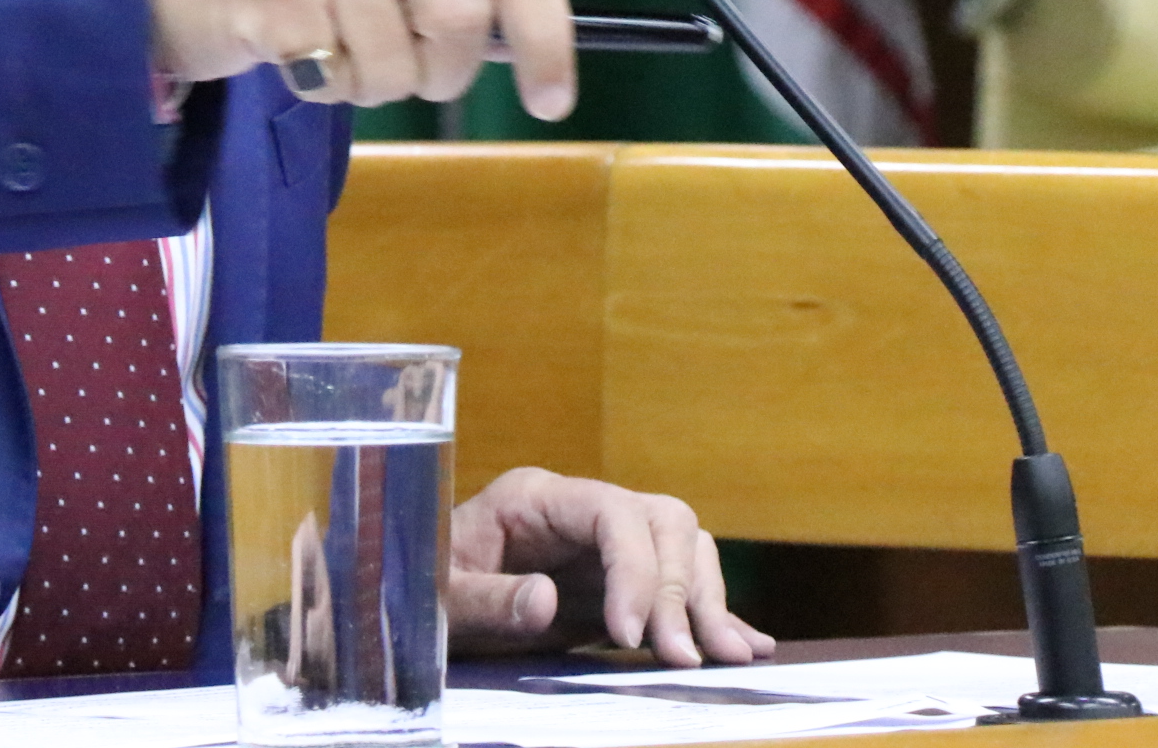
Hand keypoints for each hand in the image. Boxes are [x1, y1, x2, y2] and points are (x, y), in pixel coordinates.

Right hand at [146, 0, 574, 120]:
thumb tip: (527, 52)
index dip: (547, 34)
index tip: (554, 99)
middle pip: (461, 21)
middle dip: (441, 73)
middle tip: (403, 74)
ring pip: (399, 65)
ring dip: (371, 85)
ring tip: (329, 48)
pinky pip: (339, 80)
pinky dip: (323, 89)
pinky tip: (291, 51)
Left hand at [446, 467, 773, 665]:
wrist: (413, 600)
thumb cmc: (420, 589)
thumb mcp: (439, 599)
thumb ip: (485, 601)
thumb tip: (546, 599)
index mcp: (534, 498)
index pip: (611, 511)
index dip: (633, 568)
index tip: (627, 636)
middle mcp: (580, 511)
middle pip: (662, 523)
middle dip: (681, 591)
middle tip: (682, 660)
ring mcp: (604, 545)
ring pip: (684, 549)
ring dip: (707, 603)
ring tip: (722, 659)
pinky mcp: (618, 583)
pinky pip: (680, 584)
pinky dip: (714, 613)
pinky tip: (744, 646)